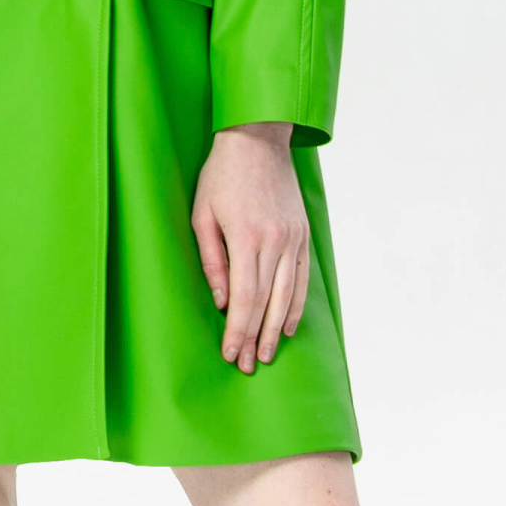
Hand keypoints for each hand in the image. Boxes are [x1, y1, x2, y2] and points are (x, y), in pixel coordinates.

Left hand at [189, 123, 308, 373]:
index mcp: (246, 237)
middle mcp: (275, 241)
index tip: (229, 354)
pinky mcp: (303, 234)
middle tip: (246, 366)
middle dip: (254, 338)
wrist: (258, 139)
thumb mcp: (202, 214)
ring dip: (276, 330)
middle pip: (266, 303)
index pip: (244, 298)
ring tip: (266, 355)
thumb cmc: (221, 175)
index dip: (237, 331)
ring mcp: (293, 238)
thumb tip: (222, 301)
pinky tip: (287, 326)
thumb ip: (212, 260)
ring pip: (287, 295)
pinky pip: (302, 278)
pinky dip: (296, 305)